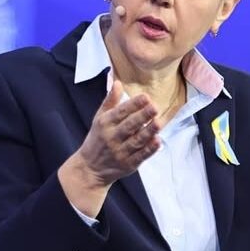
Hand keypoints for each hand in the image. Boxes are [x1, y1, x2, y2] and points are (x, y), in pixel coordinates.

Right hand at [58, 80, 160, 215]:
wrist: (90, 168)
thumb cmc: (97, 138)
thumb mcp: (100, 118)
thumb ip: (110, 101)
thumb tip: (117, 82)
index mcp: (105, 123)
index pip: (120, 112)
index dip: (133, 104)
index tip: (145, 96)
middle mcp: (112, 137)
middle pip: (129, 126)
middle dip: (142, 116)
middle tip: (155, 107)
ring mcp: (120, 152)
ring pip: (136, 141)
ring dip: (148, 132)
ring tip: (159, 122)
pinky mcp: (128, 164)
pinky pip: (140, 156)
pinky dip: (149, 149)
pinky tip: (158, 141)